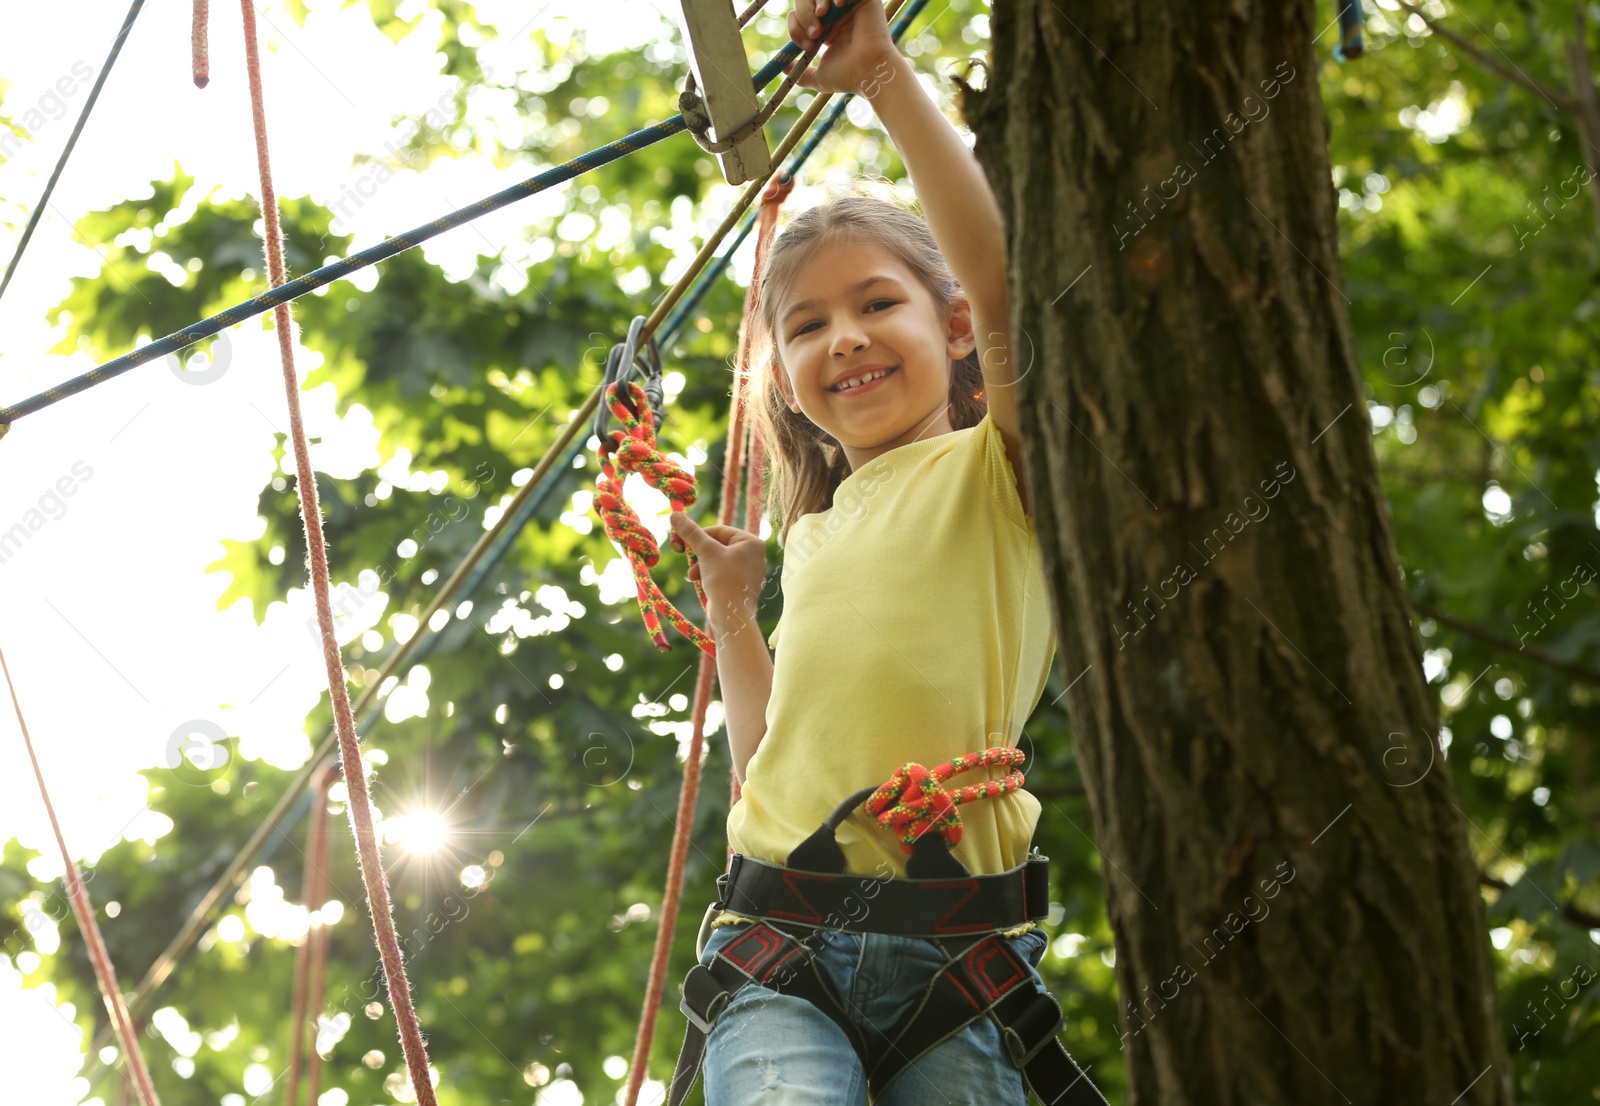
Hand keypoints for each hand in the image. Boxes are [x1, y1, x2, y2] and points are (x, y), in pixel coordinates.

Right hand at [668, 511, 767, 630]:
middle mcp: (754, 554)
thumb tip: (675, 514)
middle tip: (682, 555)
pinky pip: (722, 573)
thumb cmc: (724, 580)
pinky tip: (700, 583)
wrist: (732, 617)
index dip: (697, 535)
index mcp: (752, 542)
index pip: (719, 530)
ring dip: (701, 566)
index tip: (679, 540)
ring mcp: (749, 571)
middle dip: (698, 553)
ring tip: (692, 576)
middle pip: (718, 545)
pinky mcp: (741, 585)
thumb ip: (690, 532)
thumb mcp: (705, 552)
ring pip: (717, 560)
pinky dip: (708, 576)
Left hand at [785, 0, 899, 97]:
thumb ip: (801, 73)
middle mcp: (836, 15)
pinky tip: (838, 5)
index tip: (807, 46)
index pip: (799, 16)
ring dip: (816, 1)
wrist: (869, 71)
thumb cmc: (847, 76)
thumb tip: (784, 68)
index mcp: (825, 29)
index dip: (796, 28)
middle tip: (814, 32)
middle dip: (804, 14)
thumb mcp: (818, 77)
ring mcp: (849, 5)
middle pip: (806, 0)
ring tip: (822, 16)